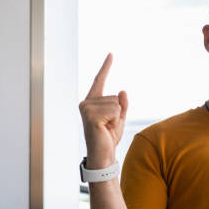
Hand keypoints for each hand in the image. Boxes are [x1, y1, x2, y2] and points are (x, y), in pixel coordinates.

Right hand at [78, 53, 127, 168]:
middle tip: (108, 126)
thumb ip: (122, 105)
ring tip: (106, 128)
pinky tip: (105, 129)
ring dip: (116, 118)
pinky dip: (115, 121)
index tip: (111, 54)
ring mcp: (86, 108)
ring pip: (116, 104)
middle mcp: (86, 102)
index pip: (100, 80)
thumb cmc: (109, 137)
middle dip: (118, 113)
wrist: (103, 154)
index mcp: (92, 101)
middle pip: (115, 98)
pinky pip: (115, 111)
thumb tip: (122, 91)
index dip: (106, 67)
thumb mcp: (119, 118)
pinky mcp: (90, 115)